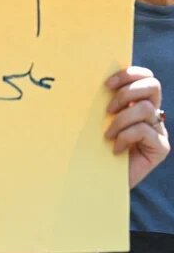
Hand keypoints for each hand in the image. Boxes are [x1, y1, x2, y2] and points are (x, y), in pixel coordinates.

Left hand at [104, 66, 168, 188]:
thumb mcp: (98, 119)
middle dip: (127, 93)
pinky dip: (125, 137)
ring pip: (145, 108)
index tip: (106, 84)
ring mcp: (159, 130)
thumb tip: (91, 79)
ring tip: (107, 134)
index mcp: (138, 101)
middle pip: (153, 85)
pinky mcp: (161, 147)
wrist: (102, 178)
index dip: (128, 74)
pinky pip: (144, 131)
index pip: (145, 76)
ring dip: (121, 120)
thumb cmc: (96, 146)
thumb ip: (103, 101)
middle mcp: (152, 113)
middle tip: (108, 110)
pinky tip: (115, 148)